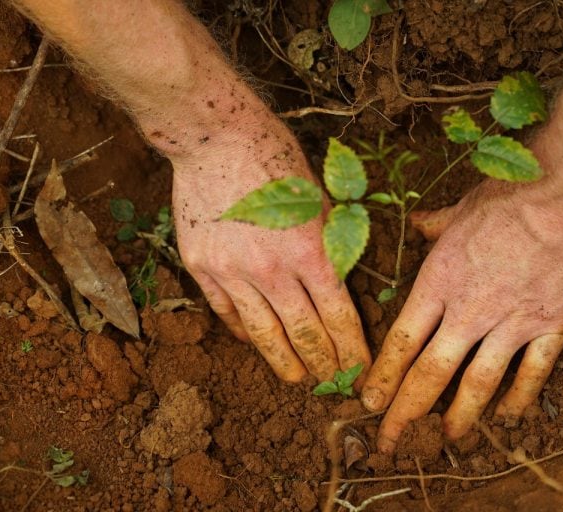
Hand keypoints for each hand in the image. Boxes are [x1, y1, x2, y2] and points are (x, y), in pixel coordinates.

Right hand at [170, 109, 370, 383]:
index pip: (338, 315)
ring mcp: (232, 271)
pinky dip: (243, 330)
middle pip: (303, 332)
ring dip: (283, 360)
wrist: (215, 137)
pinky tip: (254, 342)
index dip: (352, 347)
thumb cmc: (275, 157)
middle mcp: (271, 269)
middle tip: (333, 384)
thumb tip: (335, 281)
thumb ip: (327, 243)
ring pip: (263, 331)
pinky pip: (227, 311)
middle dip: (323, 363)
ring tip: (296, 379)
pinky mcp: (202, 267)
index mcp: (309, 250)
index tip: (360, 368)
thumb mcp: (318, 197)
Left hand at [361, 177, 562, 452]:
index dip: (384, 376)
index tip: (370, 402)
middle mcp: (470, 310)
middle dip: (406, 412)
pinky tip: (508, 416)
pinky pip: (533, 372)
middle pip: (431, 372)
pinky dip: (519, 398)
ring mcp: (512, 322)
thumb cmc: (508, 196)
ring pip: (478, 382)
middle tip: (391, 442)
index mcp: (440, 282)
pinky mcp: (553, 325)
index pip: (402, 341)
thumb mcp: (459, 208)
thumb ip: (435, 226)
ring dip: (460, 415)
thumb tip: (417, 224)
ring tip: (446, 439)